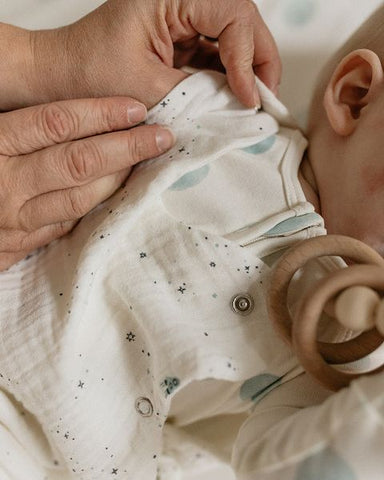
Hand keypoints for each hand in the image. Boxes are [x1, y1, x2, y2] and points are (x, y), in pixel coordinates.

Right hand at [0, 97, 173, 270]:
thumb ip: (22, 128)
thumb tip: (77, 114)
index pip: (56, 123)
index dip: (100, 114)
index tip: (135, 108)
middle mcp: (6, 184)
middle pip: (78, 162)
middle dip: (126, 147)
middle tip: (162, 136)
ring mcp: (14, 221)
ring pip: (80, 199)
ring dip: (119, 180)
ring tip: (147, 163)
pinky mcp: (18, 246)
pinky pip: (67, 226)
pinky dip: (95, 209)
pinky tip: (117, 194)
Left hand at [28, 0, 280, 108]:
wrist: (62, 76)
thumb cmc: (89, 72)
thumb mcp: (146, 86)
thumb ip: (198, 95)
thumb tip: (238, 107)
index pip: (233, 14)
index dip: (249, 58)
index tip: (249, 97)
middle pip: (243, 22)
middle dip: (259, 62)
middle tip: (265, 100)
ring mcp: (184, 17)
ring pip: (235, 38)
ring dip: (248, 71)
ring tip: (253, 103)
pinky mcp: (182, 38)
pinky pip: (218, 55)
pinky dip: (229, 79)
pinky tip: (233, 100)